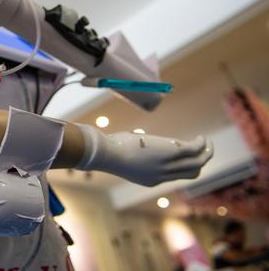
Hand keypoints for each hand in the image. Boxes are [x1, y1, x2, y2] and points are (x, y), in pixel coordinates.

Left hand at [75, 124, 213, 186]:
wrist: (109, 154)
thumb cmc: (111, 152)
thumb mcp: (125, 157)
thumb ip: (134, 155)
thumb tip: (135, 141)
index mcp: (152, 180)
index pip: (174, 177)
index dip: (182, 166)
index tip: (183, 153)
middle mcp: (163, 176)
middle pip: (191, 173)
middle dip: (200, 162)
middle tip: (204, 151)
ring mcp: (169, 165)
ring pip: (197, 163)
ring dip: (206, 153)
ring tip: (207, 142)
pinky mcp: (172, 152)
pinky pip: (194, 150)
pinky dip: (200, 144)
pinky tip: (200, 138)